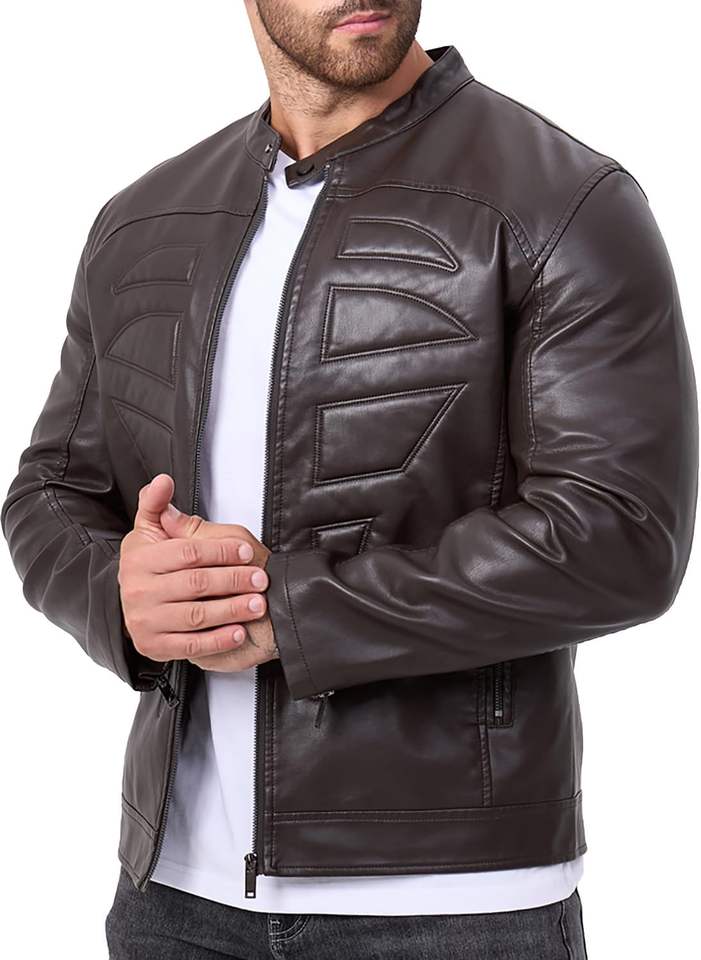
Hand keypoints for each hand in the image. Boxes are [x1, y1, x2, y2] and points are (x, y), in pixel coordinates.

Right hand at [118, 473, 271, 665]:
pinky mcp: (154, 646)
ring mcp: (144, 621)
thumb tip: (163, 482)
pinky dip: (218, 640)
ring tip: (257, 604)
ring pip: (196, 616)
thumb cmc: (154, 565)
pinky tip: (239, 632)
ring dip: (232, 610)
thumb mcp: (152, 530)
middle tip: (261, 579)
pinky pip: (191, 646)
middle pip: (196, 584)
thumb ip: (157, 504)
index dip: (220, 551)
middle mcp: (138, 591)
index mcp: (139, 558)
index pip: (188, 553)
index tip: (246, 552)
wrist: (138, 604)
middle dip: (234, 580)